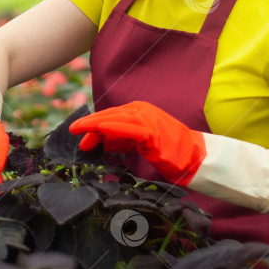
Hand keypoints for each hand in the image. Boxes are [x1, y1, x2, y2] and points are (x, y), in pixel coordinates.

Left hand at [68, 101, 206, 184]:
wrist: (195, 157)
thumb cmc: (168, 151)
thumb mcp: (139, 142)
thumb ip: (122, 139)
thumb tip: (103, 141)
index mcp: (139, 112)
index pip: (110, 116)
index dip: (93, 125)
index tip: (79, 136)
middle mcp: (142, 111)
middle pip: (109, 115)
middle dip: (90, 124)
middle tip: (72, 131)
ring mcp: (147, 120)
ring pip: (115, 119)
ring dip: (95, 124)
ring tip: (80, 130)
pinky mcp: (152, 133)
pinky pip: (129, 129)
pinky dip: (114, 129)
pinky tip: (100, 130)